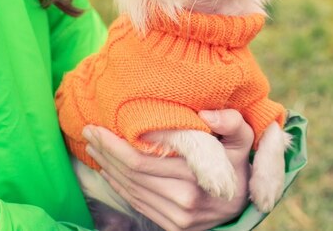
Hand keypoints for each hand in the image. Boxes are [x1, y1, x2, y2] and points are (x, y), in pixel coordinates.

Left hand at [82, 109, 253, 230]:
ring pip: (130, 188)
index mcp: (197, 176)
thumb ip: (231, 123)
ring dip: (107, 166)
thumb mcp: (243, 141)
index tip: (100, 125)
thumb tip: (206, 114)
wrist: (242, 206)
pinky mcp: (170, 226)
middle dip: (106, 150)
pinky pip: (136, 203)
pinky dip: (118, 185)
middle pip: (132, 173)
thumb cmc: (238, 165)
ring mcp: (175, 217)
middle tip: (89, 131)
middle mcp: (183, 200)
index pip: (145, 158)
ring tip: (94, 146)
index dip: (117, 142)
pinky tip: (108, 169)